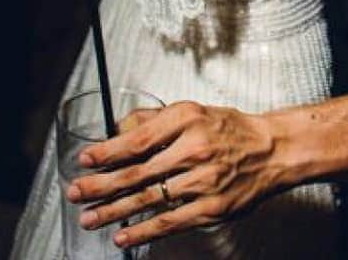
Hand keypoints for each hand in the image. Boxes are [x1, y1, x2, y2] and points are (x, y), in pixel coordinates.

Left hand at [66, 101, 284, 247]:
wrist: (272, 150)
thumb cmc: (230, 130)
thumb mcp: (194, 111)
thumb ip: (157, 119)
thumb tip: (120, 129)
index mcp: (187, 118)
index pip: (138, 138)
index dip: (107, 152)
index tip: (85, 160)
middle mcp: (194, 148)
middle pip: (137, 171)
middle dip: (100, 185)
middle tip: (75, 192)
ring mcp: (203, 180)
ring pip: (149, 199)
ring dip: (114, 211)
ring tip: (89, 217)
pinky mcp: (211, 207)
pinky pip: (169, 221)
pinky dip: (142, 231)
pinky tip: (122, 236)